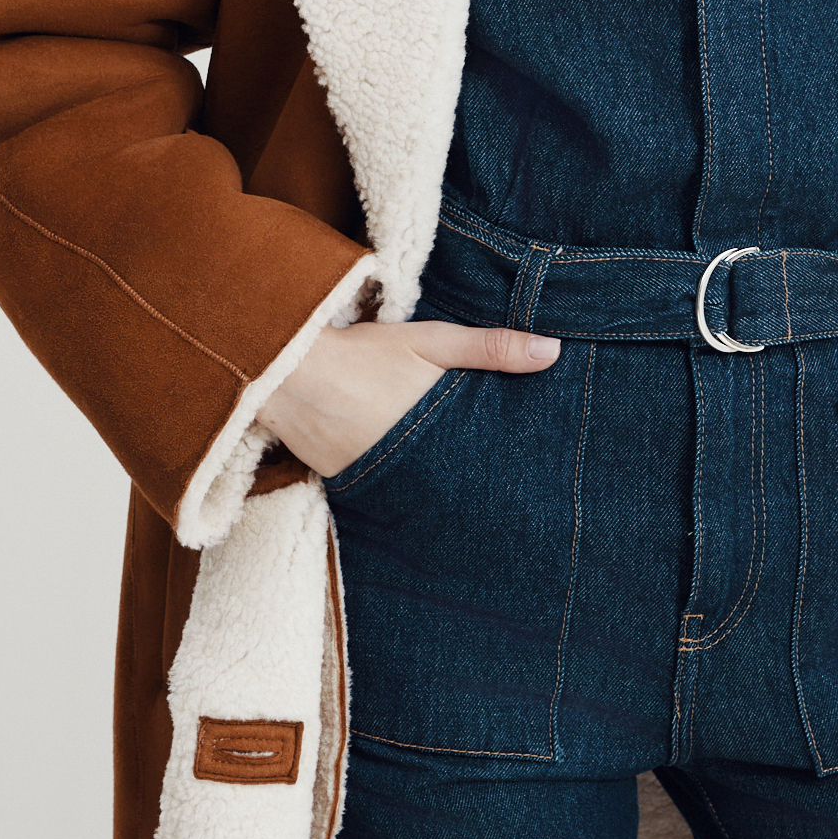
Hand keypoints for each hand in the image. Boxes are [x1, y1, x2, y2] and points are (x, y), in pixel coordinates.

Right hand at [261, 319, 561, 478]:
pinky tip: (412, 479)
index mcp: (436, 437)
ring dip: (440, 488)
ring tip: (463, 488)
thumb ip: (490, 348)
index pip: (486, 468)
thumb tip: (554, 350)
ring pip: (421, 491)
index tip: (532, 483)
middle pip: (456, 487)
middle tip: (506, 496)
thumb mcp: (430, 342)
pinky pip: (385, 489)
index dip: (508, 472)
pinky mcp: (346, 485)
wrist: (283, 371)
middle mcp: (409, 470)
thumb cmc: (362, 353)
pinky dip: (399, 482)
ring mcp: (376, 484)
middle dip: (476, 487)